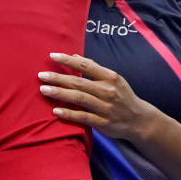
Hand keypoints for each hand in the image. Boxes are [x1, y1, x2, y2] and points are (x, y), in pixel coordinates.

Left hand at [38, 52, 160, 142]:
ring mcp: (105, 108)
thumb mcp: (113, 79)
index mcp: (110, 77)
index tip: (52, 56)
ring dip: (60, 94)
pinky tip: (55, 111)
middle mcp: (108, 91)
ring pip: (79, 99)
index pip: (86, 66)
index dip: (68, 60)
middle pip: (79, 82)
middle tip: (41, 76)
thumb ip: (94, 68)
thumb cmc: (122, 96)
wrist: (139, 120)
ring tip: (43, 90)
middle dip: (58, 78)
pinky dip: (69, 114)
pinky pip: (83, 117)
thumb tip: (75, 57)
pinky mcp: (103, 123)